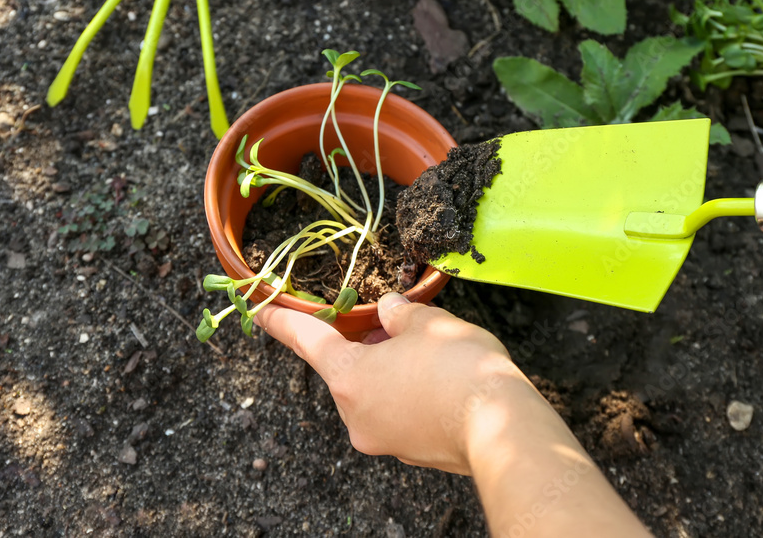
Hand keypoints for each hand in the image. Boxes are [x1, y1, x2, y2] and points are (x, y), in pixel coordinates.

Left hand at [255, 294, 650, 535]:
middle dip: (368, 346)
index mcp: (348, 377)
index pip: (306, 340)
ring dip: (393, 370)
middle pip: (349, 369)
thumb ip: (399, 313)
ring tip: (435, 355)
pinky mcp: (409, 453)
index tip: (259, 310)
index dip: (281, 321)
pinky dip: (411, 395)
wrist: (503, 428)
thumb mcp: (428, 322)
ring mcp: (381, 439)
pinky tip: (443, 382)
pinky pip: (399, 414)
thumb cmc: (459, 368)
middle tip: (400, 327)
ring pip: (377, 392)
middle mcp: (355, 413)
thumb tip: (389, 312)